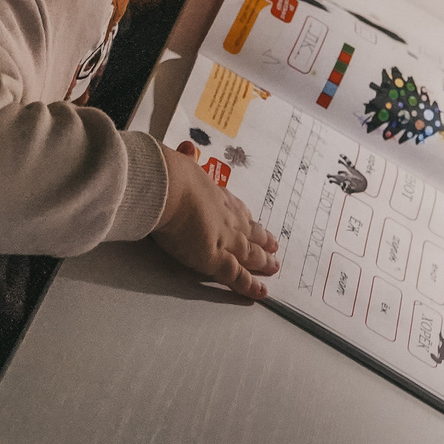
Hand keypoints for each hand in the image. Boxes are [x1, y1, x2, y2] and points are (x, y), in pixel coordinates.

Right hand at [153, 142, 279, 299]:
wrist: (169, 188)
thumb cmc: (170, 175)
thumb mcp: (181, 163)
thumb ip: (185, 160)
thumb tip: (185, 150)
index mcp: (218, 195)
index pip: (237, 210)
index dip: (247, 219)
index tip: (255, 223)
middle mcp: (227, 217)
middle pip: (250, 232)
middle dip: (262, 241)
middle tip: (274, 247)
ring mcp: (225, 239)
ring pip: (250, 254)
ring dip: (262, 262)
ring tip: (273, 267)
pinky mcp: (216, 259)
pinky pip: (237, 276)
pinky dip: (249, 286)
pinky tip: (260, 293)